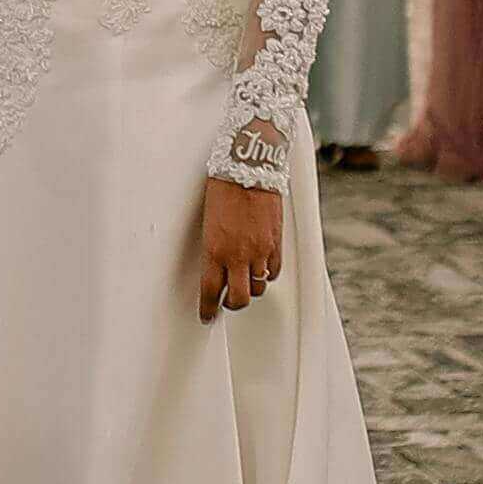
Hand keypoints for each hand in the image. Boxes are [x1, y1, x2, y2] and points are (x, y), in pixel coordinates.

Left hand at [195, 176, 283, 317]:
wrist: (250, 167)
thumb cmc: (224, 187)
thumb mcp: (209, 222)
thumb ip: (213, 248)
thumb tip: (215, 266)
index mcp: (214, 249)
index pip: (210, 291)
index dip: (208, 308)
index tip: (206, 315)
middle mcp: (238, 255)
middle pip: (239, 299)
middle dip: (231, 304)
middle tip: (227, 301)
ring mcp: (260, 251)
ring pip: (258, 288)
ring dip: (250, 288)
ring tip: (244, 280)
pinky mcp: (276, 244)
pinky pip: (273, 272)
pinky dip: (266, 275)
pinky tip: (260, 268)